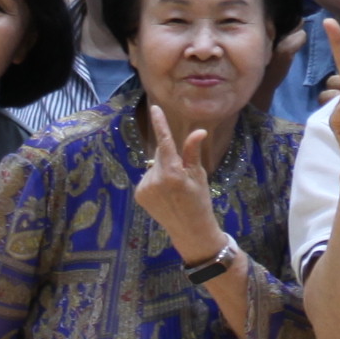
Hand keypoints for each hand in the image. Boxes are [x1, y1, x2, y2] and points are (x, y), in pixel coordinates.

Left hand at [134, 107, 227, 263]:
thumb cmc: (199, 201)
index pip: (165, 142)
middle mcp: (156, 179)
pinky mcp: (139, 195)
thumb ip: (193, 152)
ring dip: (162, 170)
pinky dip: (155, 181)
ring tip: (174, 189)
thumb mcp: (199, 175)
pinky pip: (147, 178)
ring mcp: (145, 188)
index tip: (154, 108)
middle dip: (169, 157)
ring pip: (154, 166)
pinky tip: (165, 195)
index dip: (160, 123)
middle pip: (160, 154)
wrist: (190, 230)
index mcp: (173, 173)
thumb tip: (198, 131)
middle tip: (182, 174)